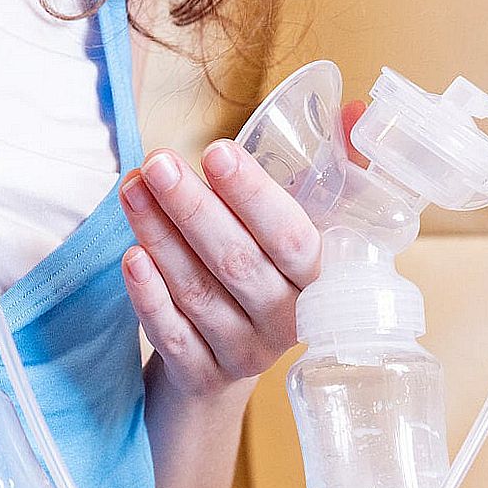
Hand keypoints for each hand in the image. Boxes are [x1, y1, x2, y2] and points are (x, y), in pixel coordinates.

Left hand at [118, 101, 366, 399]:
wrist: (230, 358)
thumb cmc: (270, 272)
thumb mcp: (305, 226)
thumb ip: (334, 169)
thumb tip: (356, 110)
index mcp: (320, 280)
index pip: (292, 238)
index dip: (254, 196)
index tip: (216, 152)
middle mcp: (285, 320)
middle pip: (238, 264)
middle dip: (194, 209)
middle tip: (157, 163)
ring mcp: (243, 352)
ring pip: (200, 294)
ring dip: (162, 239)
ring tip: (133, 190)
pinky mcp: (202, 376)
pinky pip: (174, 336)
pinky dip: (150, 297)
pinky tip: (131, 256)